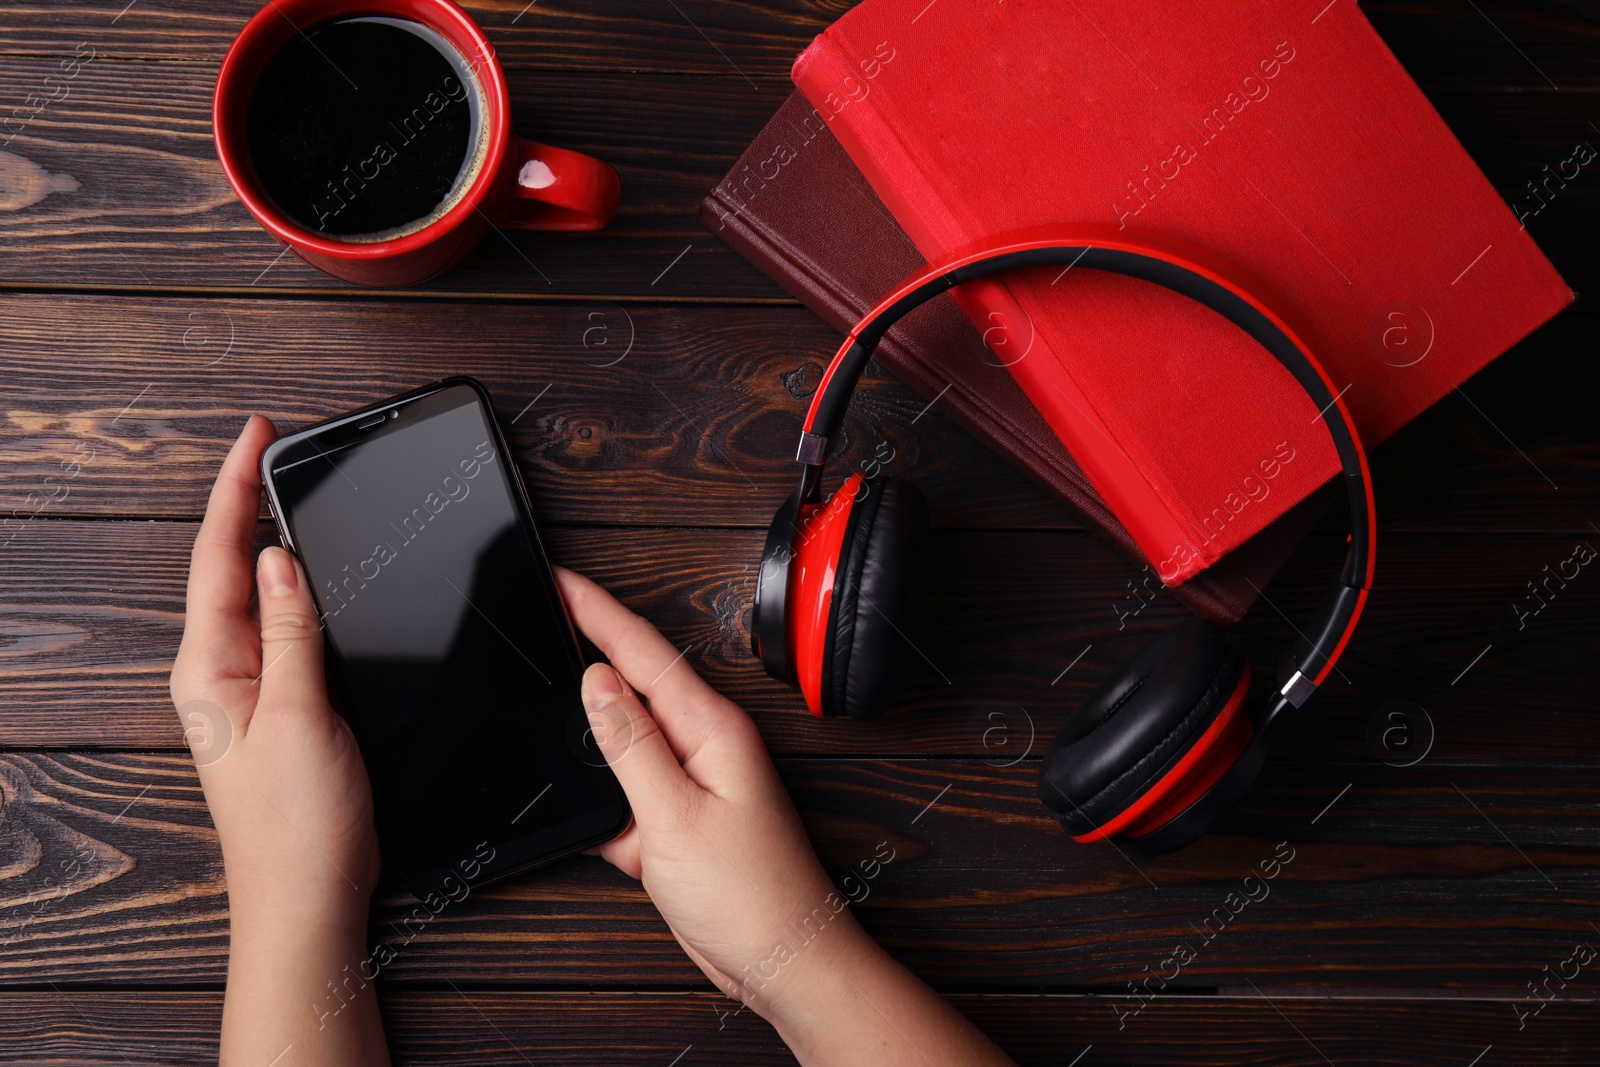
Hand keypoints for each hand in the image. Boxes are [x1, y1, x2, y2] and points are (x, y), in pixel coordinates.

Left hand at [171, 415, 387, 1065]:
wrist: (309, 898)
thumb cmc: (297, 824)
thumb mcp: (299, 716)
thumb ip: (293, 633)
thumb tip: (282, 558)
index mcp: (209, 667)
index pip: (218, 557)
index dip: (237, 491)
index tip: (257, 436)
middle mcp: (221, 672)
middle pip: (233, 566)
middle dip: (252, 503)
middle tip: (281, 449)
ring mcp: (251, 689)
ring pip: (263, 596)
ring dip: (280, 543)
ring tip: (298, 492)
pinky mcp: (284, 707)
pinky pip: (290, 630)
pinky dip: (304, 592)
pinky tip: (325, 576)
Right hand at [559, 567, 1013, 1065]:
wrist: (782, 961)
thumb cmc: (751, 896)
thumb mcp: (675, 816)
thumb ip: (631, 746)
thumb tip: (597, 682)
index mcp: (711, 729)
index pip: (642, 653)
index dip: (596, 612)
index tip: (559, 578)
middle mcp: (702, 746)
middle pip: (631, 687)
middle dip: (587, 650)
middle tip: (539, 614)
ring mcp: (689, 784)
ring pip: (621, 741)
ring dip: (585, 726)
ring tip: (540, 688)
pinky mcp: (675, 823)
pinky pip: (624, 791)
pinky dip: (596, 790)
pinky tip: (569, 786)